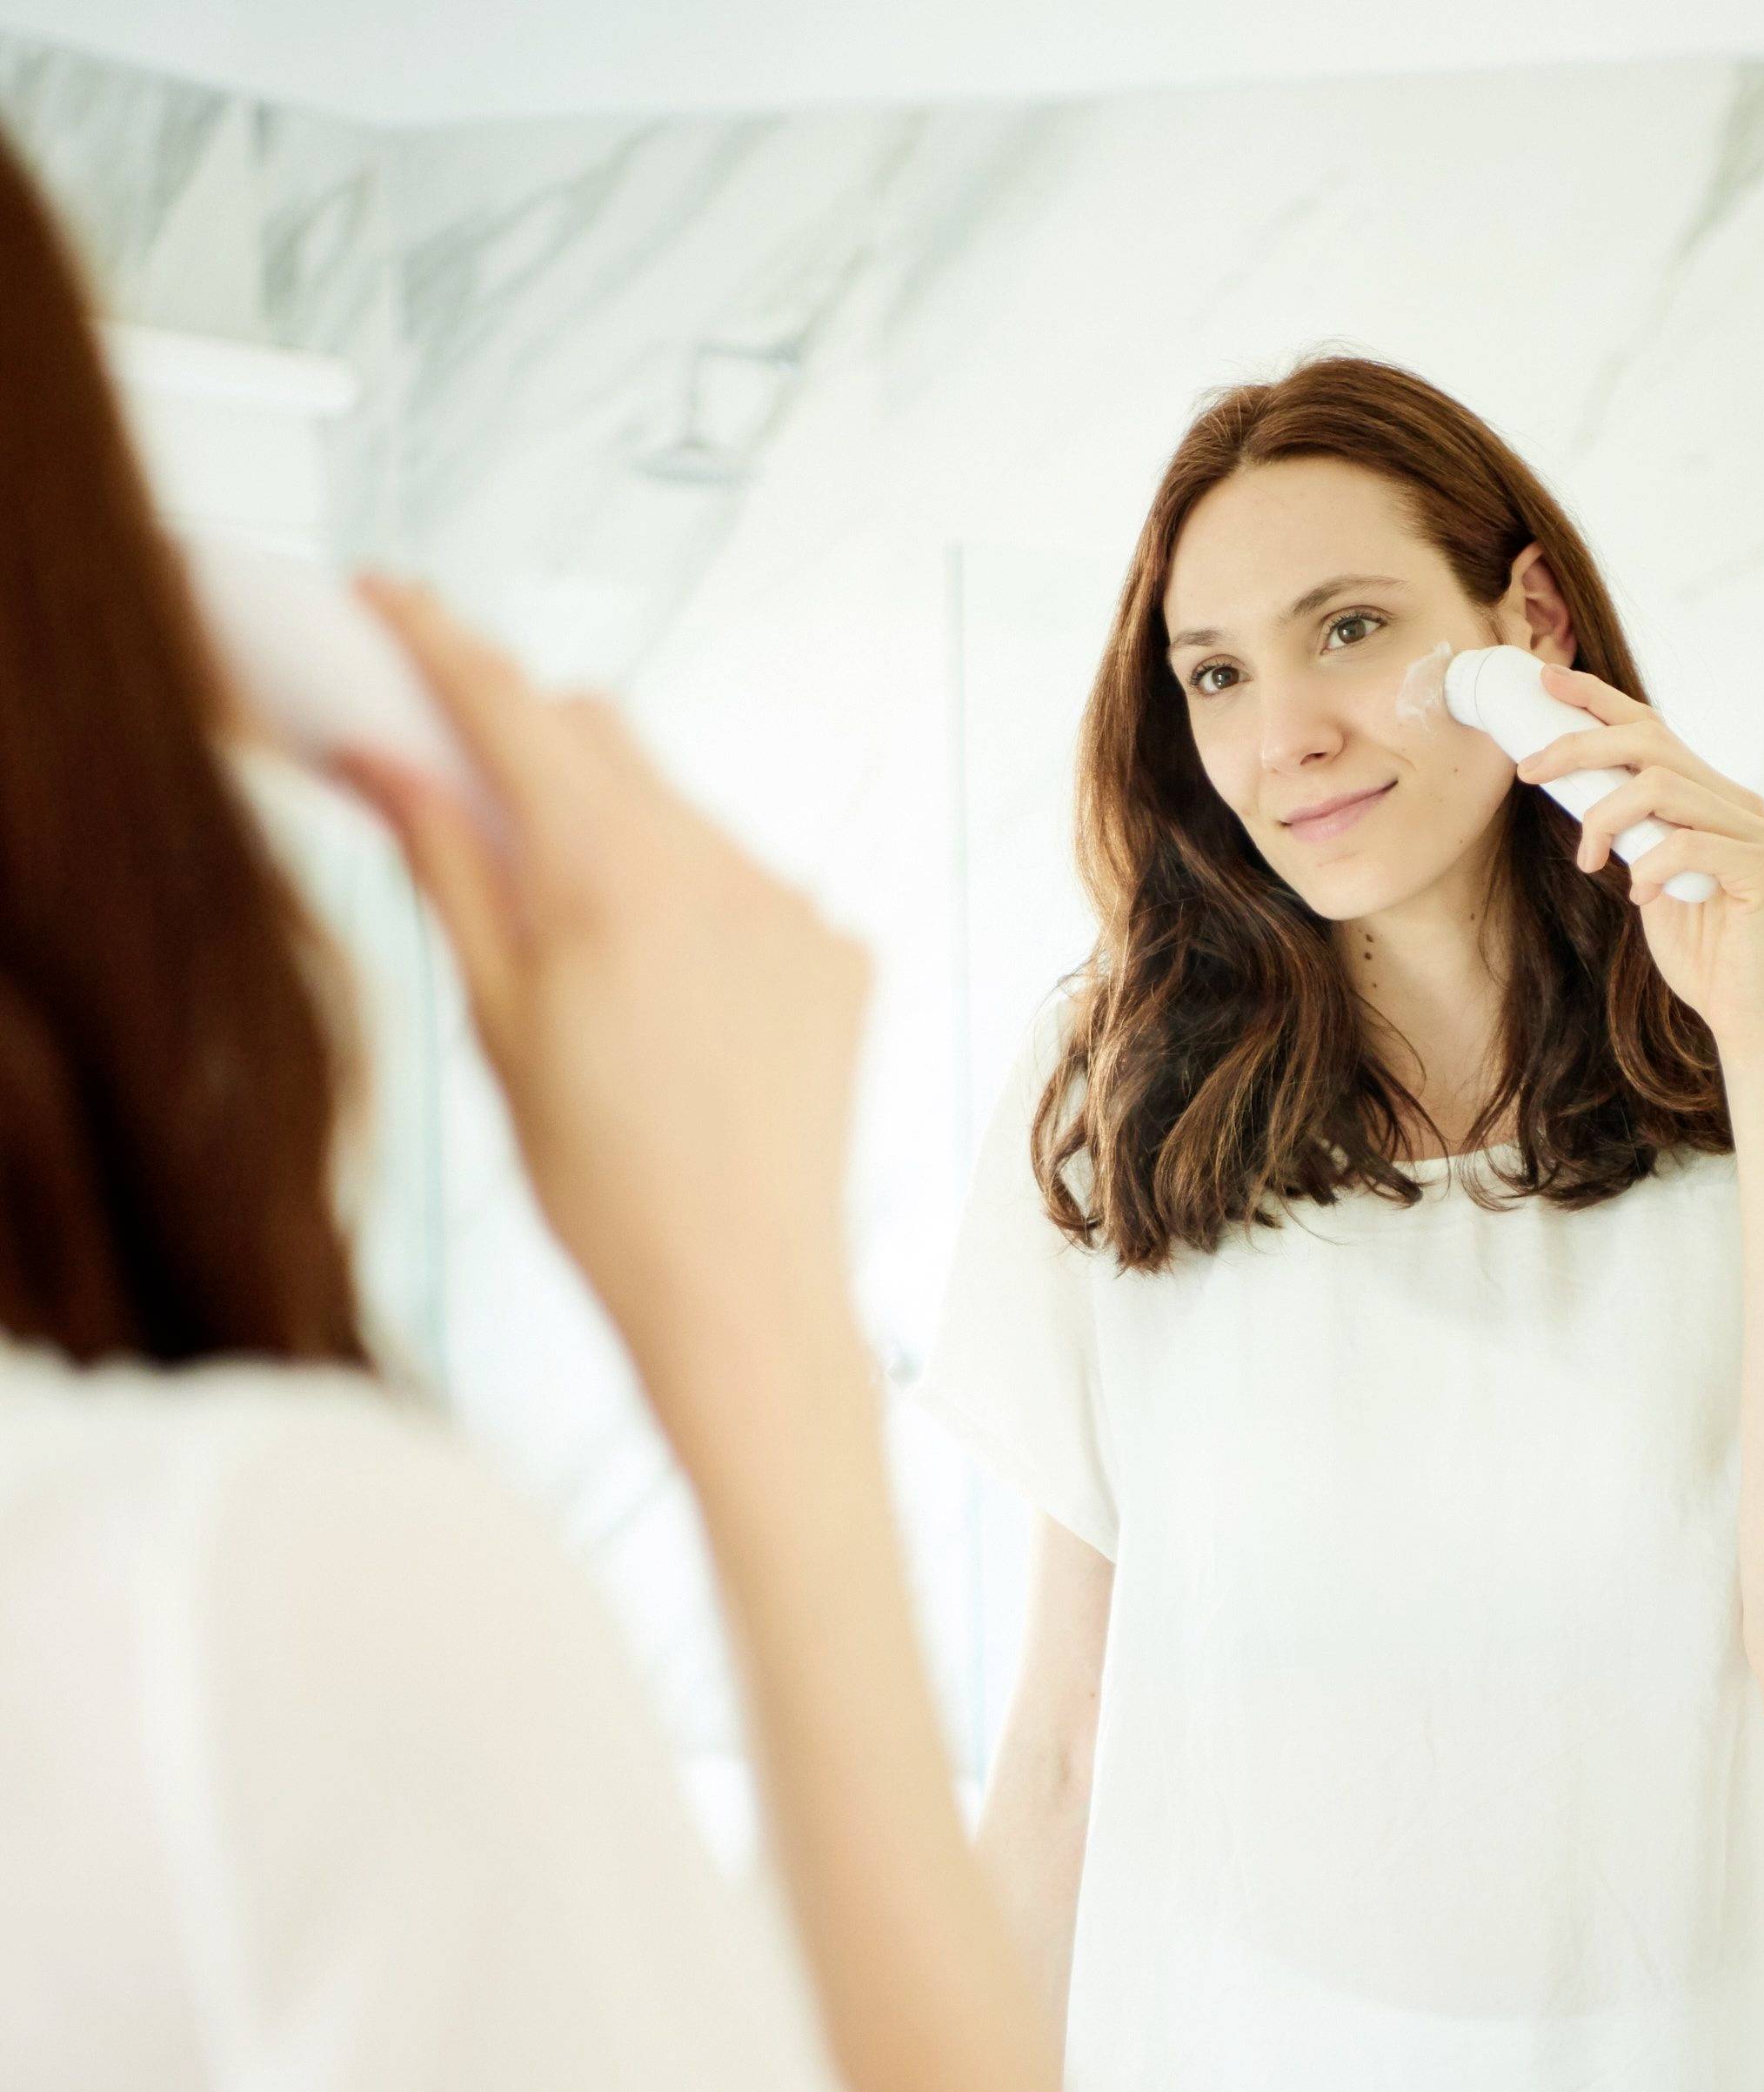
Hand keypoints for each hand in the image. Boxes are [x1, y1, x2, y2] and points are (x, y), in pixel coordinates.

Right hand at [332, 573, 871, 1352]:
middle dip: (532, 740)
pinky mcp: (846, 948)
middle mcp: (718, 865)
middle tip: (470, 788)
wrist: (744, 1290)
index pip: (511, 709)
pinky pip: (749, 880)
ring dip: (620, 832)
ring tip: (588, 947)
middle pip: (605, 738)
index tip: (392, 599)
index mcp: (610, 878)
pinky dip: (697, 900)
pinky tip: (678, 996)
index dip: (441, 644)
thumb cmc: (600, 1185)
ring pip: (680, 810)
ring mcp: (795, 904)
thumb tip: (388, 759)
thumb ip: (449, 871)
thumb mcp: (496, 1026)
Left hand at [1515, 662, 1763, 1050]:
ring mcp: (1757, 833)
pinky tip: (1641, 896)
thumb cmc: (1695, 948)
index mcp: (1710, 796)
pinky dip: (1649, 866)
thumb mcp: (1645, 876)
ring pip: (1663, 786)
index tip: (1545, 680)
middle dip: (1579, 746)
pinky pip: (1689, 844)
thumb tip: (1573, 789)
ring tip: (1588, 862)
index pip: (1652, 727)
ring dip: (1605, 817)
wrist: (1745, 1013)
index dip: (1598, 698)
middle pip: (1652, 741)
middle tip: (1527, 771)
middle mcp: (1738, 802)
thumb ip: (1628, 832)